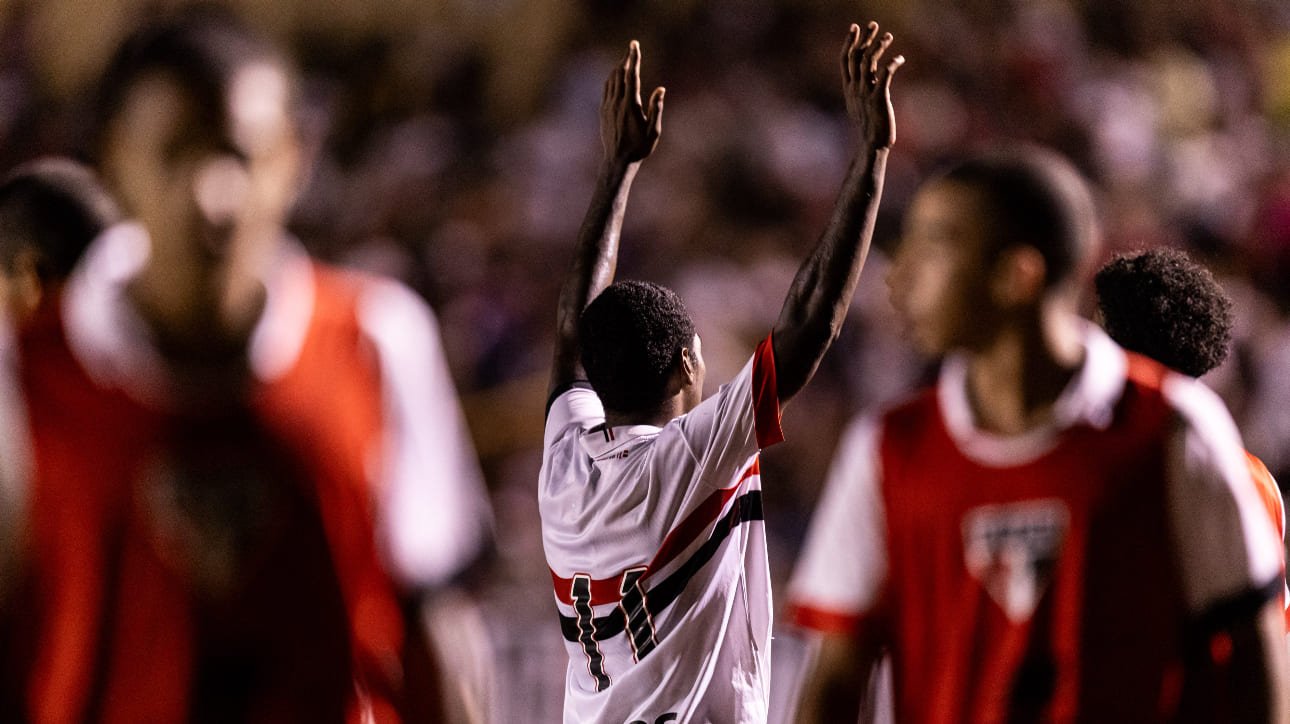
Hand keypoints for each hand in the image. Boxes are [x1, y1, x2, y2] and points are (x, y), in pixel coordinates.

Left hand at [601, 40, 663, 163]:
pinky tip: (616, 75)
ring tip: (626, 59)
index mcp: (630, 106)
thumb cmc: (640, 148)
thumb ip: (656, 109)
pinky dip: (612, 78)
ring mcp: (608, 107)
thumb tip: (661, 89)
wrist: (618, 161)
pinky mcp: (603, 111)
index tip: (635, 45)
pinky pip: (606, 89)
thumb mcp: (654, 131)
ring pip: (612, 80)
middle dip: (627, 59)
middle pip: (620, 74)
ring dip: (619, 67)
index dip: (633, 58)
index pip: (632, 76)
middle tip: (632, 47)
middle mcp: (617, 104)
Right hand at [841, 22, 902, 148]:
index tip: (855, 29)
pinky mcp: (878, 99)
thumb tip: (869, 76)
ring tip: (889, 36)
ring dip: (879, 47)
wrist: (872, 144)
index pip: (845, 60)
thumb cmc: (869, 126)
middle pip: (856, 57)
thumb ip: (862, 89)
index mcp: (848, 88)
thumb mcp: (860, 105)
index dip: (850, 42)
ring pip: (869, 63)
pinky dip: (892, 64)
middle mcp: (855, 88)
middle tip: (873, 25)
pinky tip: (900, 59)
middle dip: (864, 39)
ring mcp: (865, 93)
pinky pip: (884, 75)